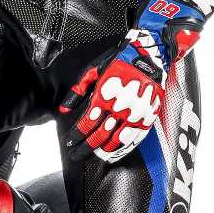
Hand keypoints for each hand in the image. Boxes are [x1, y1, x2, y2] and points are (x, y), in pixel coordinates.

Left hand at [61, 27, 169, 161]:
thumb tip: (64, 109)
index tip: (69, 142)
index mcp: (104, 97)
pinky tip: (114, 154)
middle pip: (98, 136)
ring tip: (93, 157)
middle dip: (85, 148)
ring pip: (116, 141)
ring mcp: (135, 115)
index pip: (86, 124)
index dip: (75, 136)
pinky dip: (123, 149)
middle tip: (76, 155)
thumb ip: (78, 91)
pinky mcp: (148, 117)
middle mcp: (120, 108)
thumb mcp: (93, 70)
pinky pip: (134, 139)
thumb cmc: (119, 61)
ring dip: (102, 151)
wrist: (150, 56)